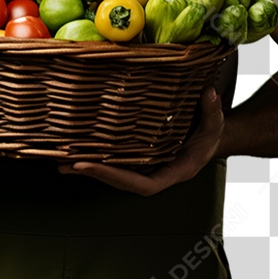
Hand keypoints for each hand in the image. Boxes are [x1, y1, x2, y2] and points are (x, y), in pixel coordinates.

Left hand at [57, 87, 224, 194]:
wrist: (210, 137)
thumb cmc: (211, 133)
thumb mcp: (216, 123)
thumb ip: (213, 111)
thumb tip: (208, 94)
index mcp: (174, 171)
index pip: (142, 184)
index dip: (115, 177)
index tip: (91, 165)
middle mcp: (156, 172)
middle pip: (120, 181)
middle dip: (95, 173)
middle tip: (68, 163)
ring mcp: (145, 166)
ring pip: (114, 173)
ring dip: (89, 168)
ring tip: (62, 160)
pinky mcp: (138, 156)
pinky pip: (115, 160)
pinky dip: (96, 157)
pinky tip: (75, 150)